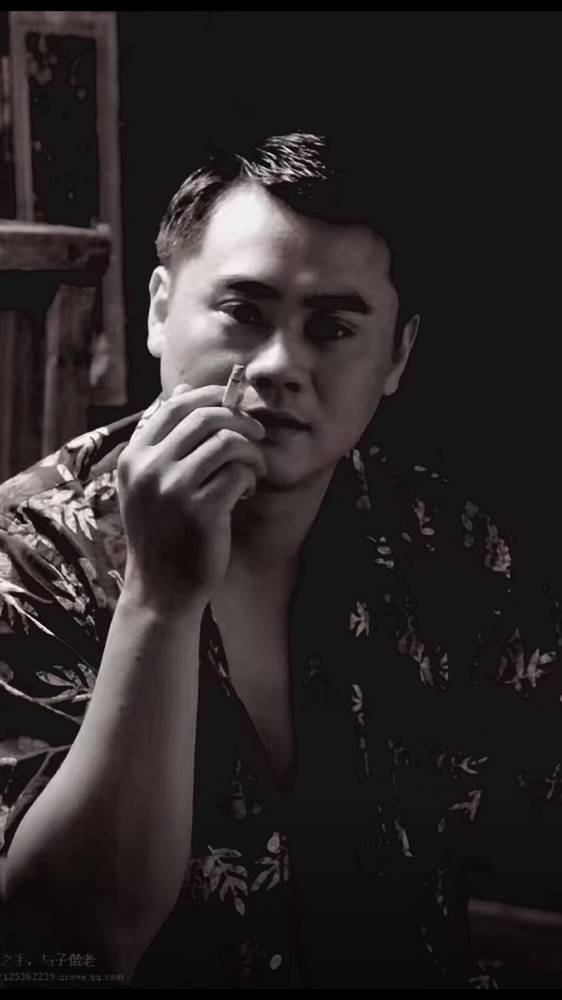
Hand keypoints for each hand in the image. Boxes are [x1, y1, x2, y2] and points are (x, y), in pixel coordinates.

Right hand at [117, 383, 265, 608]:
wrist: (160, 590)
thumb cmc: (162, 532)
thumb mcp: (148, 484)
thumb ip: (163, 440)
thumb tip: (183, 389)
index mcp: (134, 458)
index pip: (175, 406)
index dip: (210, 397)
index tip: (232, 405)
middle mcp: (149, 469)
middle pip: (204, 417)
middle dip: (239, 420)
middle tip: (256, 434)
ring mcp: (173, 489)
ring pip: (227, 442)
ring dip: (250, 451)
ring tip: (252, 468)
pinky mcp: (201, 511)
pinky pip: (238, 473)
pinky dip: (250, 477)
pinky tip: (245, 491)